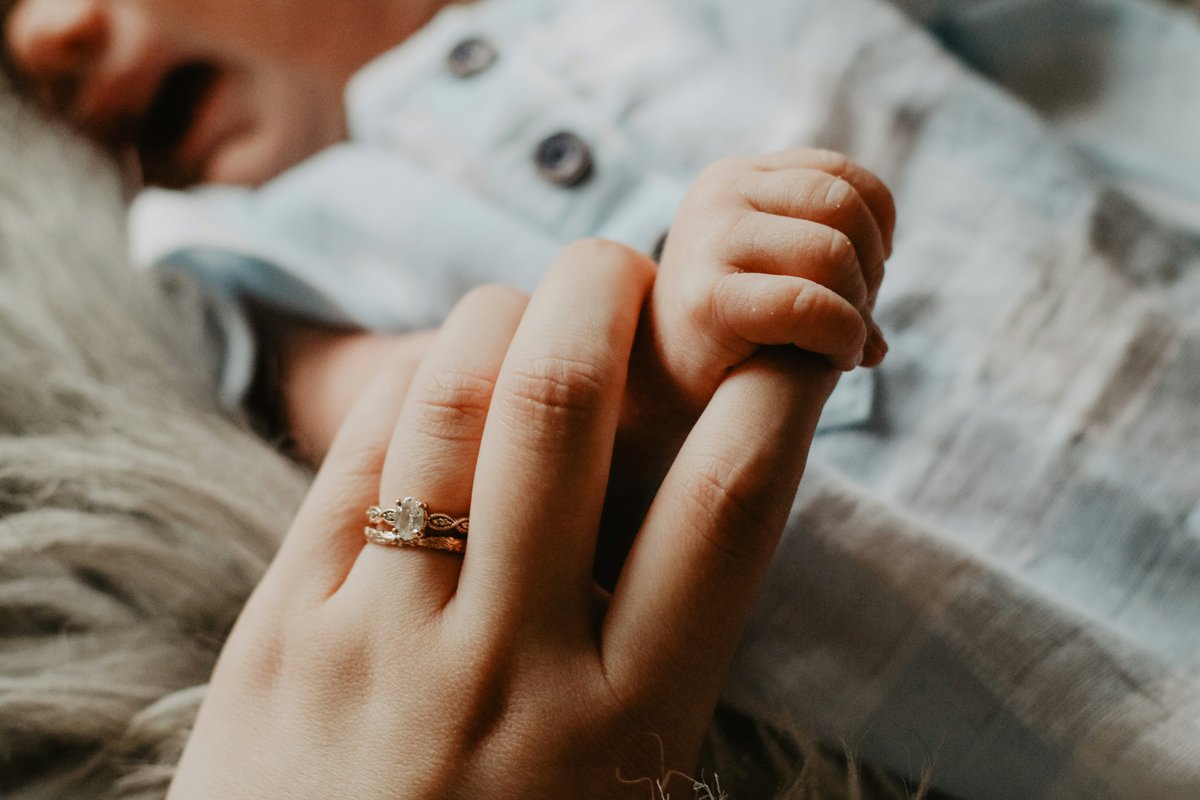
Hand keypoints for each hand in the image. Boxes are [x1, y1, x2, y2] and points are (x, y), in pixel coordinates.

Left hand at [166, 240, 837, 798]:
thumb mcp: (628, 793)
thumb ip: (663, 660)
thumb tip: (707, 510)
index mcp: (628, 720)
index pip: (726, 504)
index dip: (773, 390)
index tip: (787, 336)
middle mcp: (507, 662)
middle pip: (566, 402)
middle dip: (607, 292)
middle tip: (626, 269)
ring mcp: (381, 639)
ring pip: (450, 402)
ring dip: (502, 315)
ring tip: (531, 307)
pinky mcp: (283, 634)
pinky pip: (352, 459)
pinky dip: (408, 385)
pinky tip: (438, 378)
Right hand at [652, 148, 895, 409]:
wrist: (658, 384)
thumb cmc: (731, 332)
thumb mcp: (780, 276)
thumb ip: (833, 270)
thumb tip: (883, 342)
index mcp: (739, 177)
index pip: (841, 175)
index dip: (878, 224)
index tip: (870, 272)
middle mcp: (721, 195)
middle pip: (842, 205)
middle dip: (868, 266)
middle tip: (859, 314)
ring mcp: (710, 241)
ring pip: (831, 251)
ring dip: (858, 306)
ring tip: (846, 340)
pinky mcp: (709, 298)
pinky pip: (807, 304)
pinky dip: (842, 334)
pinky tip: (839, 358)